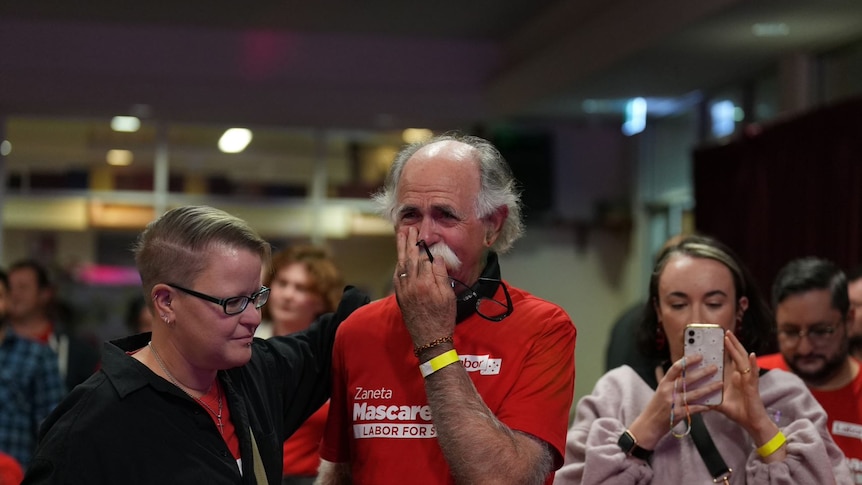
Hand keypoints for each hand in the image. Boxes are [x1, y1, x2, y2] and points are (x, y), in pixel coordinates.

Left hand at [393, 228, 455, 347]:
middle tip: (409, 229)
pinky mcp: (400, 297)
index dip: (423, 245)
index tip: (422, 234)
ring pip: (401, 265)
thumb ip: (441, 276)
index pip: (423, 258)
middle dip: (409, 242)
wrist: (430, 339)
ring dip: (401, 250)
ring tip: (401, 237)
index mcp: (425, 283)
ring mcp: (404, 291)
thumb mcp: (448, 297)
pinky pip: (397, 276)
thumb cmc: (443, 319)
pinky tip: (399, 259)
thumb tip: (436, 258)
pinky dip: (398, 265)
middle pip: (409, 258)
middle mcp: (411, 284)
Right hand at [629, 354, 719, 448]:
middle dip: (703, 372)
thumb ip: (672, 383)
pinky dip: (704, 407)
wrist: (649, 424)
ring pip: (695, 394)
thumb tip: (688, 374)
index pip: (676, 368)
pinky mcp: (678, 414)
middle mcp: (668, 391)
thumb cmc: (656, 407)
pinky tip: (712, 405)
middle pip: (688, 379)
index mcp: (664, 383)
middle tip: (714, 368)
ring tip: (720, 384)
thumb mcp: (661, 391)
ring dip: (709, 388)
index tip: (699, 356)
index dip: (688, 361)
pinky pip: (694, 409)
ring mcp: (673, 402)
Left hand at [714, 331, 774, 438]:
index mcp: (735, 378)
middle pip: (737, 356)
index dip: (726, 349)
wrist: (752, 423)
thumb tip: (695, 398)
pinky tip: (752, 355)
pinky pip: (754, 373)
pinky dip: (754, 364)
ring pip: (743, 360)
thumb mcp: (721, 403)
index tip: (719, 339)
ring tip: (731, 337)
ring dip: (738, 348)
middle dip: (731, 343)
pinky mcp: (753, 387)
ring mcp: (749, 380)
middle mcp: (742, 376)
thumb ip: (710, 399)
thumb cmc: (739, 412)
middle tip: (725, 332)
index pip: (731, 360)